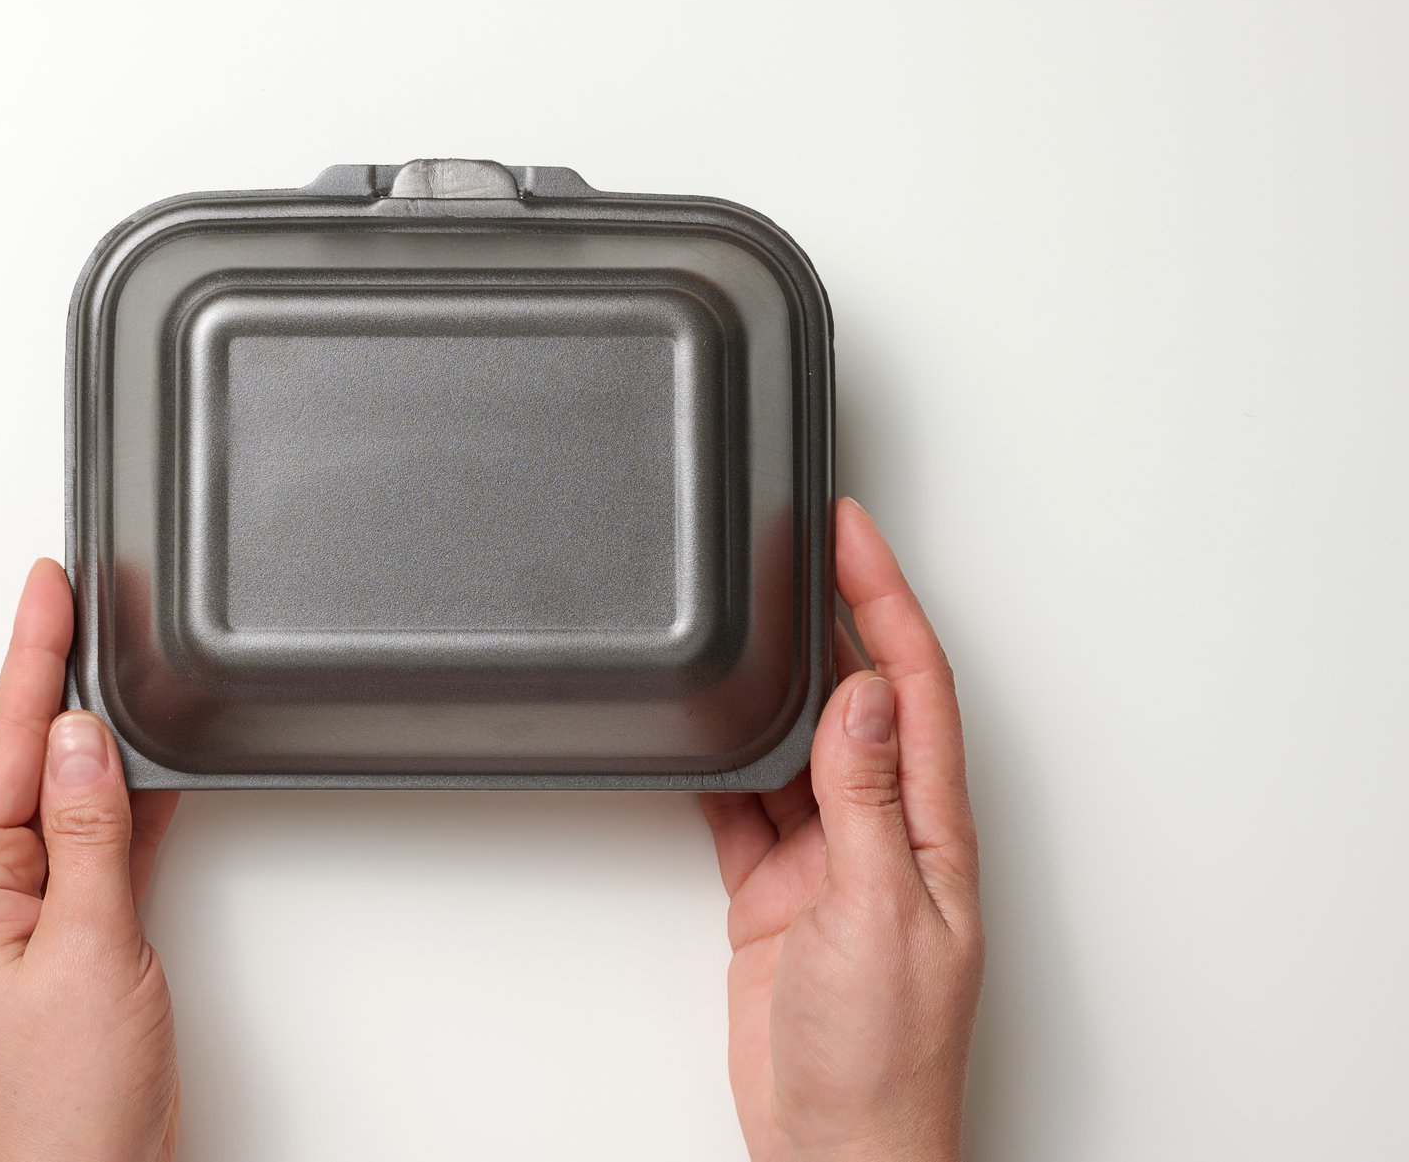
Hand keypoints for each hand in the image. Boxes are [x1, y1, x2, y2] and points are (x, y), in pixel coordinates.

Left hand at [0, 560, 181, 1161]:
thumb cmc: (66, 1096)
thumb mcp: (88, 948)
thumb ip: (88, 834)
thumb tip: (84, 737)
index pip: (8, 740)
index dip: (33, 654)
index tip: (48, 584)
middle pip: (28, 753)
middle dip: (57, 674)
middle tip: (84, 596)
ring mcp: (25, 909)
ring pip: (66, 792)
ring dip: (95, 734)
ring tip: (116, 659)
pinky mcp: (68, 930)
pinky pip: (95, 839)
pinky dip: (126, 798)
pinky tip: (147, 762)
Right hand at [701, 500, 983, 1161]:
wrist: (835, 1147)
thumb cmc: (884, 1059)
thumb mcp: (880, 914)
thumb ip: (861, 802)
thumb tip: (858, 697)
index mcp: (931, 831)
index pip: (914, 688)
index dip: (887, 602)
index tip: (853, 535)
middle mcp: (883, 835)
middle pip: (858, 700)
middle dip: (836, 617)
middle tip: (800, 544)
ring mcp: (828, 863)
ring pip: (796, 747)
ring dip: (776, 687)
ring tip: (749, 618)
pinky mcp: (776, 895)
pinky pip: (745, 808)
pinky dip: (721, 768)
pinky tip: (705, 734)